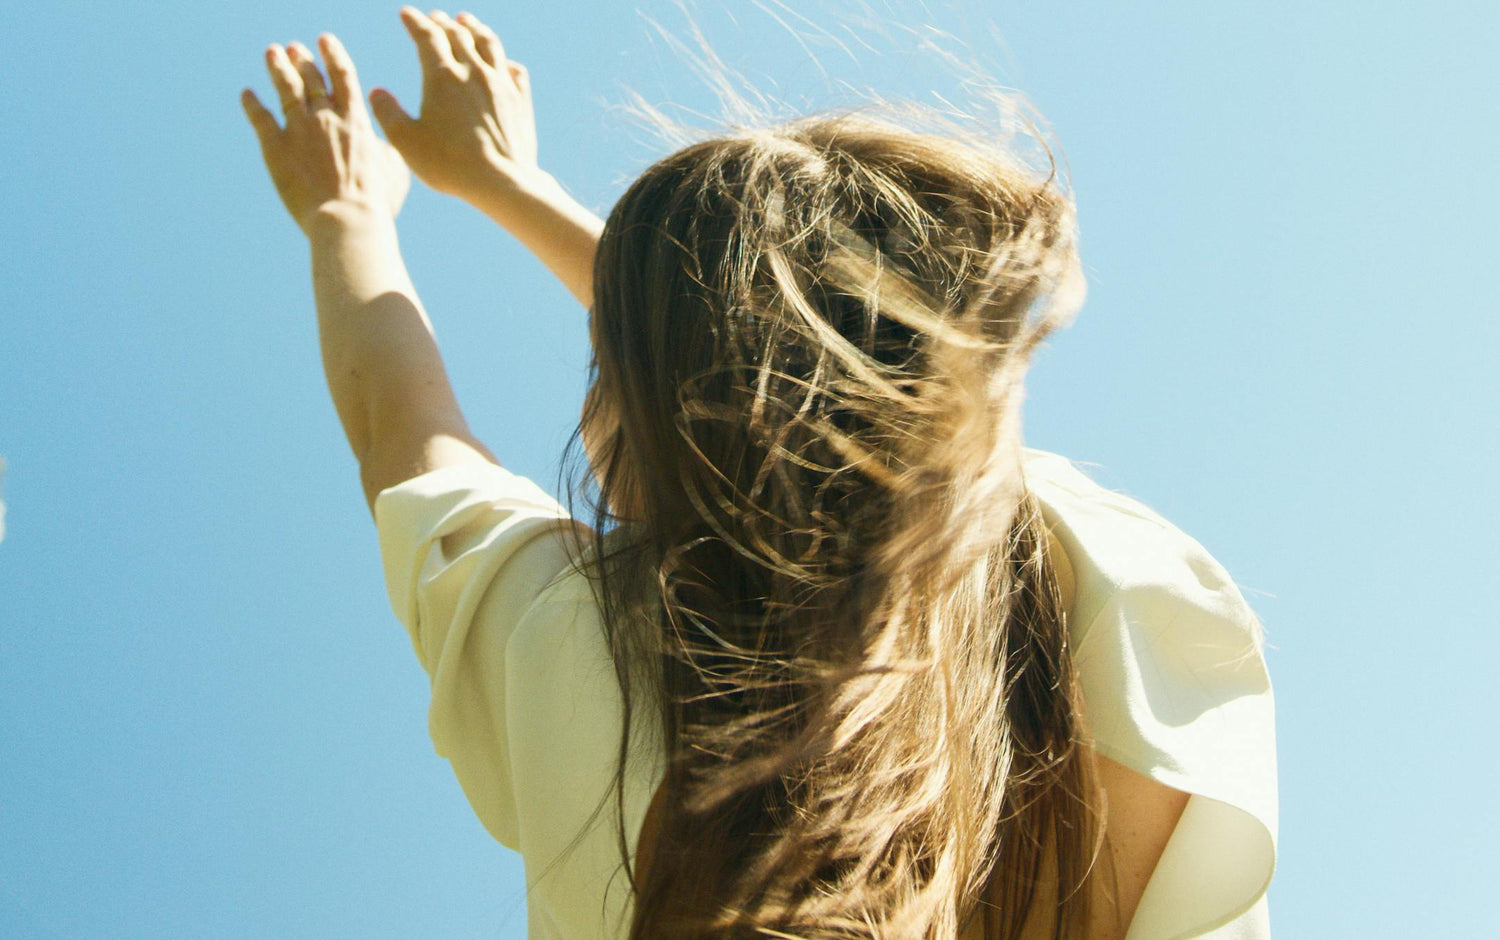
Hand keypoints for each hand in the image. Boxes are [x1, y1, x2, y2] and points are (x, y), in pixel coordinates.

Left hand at [241, 35, 410, 237]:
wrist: (347, 219)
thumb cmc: (376, 202)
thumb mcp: (395, 170)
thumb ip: (384, 148)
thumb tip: (378, 140)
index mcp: (356, 119)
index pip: (343, 75)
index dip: (333, 54)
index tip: (325, 41)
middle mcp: (326, 116)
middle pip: (311, 78)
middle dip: (303, 60)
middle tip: (295, 49)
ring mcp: (299, 129)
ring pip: (286, 89)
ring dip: (278, 68)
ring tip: (272, 53)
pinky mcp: (275, 147)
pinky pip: (260, 118)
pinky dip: (252, 104)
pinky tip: (247, 94)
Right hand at [369, 8, 543, 214]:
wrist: (501, 181)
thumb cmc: (450, 165)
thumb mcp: (406, 142)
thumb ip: (387, 113)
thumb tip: (376, 92)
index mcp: (442, 76)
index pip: (427, 36)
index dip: (415, 21)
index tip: (406, 13)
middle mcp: (474, 72)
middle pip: (458, 34)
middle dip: (443, 22)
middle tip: (435, 17)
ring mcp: (501, 84)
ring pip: (489, 43)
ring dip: (475, 28)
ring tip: (467, 21)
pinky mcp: (521, 101)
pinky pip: (515, 70)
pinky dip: (505, 60)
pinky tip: (503, 63)